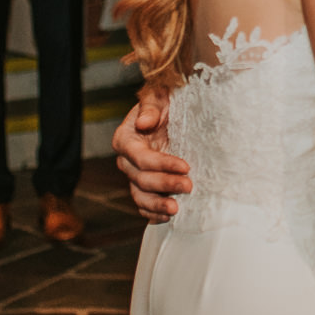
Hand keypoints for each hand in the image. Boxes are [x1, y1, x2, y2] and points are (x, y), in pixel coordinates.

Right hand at [114, 92, 190, 221]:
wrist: (172, 112)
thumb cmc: (164, 101)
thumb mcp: (159, 96)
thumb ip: (150, 107)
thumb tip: (144, 122)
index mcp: (126, 139)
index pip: (141, 158)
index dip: (162, 164)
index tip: (185, 166)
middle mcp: (127, 160)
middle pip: (141, 179)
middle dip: (165, 185)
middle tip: (189, 186)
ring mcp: (135, 175)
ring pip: (140, 196)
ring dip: (158, 205)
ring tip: (176, 210)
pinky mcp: (145, 186)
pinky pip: (144, 205)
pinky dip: (153, 213)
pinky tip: (168, 218)